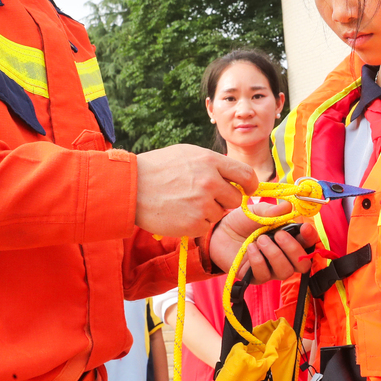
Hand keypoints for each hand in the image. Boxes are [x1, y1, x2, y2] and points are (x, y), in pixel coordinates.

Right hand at [135, 145, 256, 237]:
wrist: (130, 187)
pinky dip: (196, 223)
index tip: (247, 189)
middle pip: (236, 198)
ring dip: (208, 211)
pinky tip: (179, 213)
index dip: (250, 184)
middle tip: (206, 197)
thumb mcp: (187, 153)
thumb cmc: (157, 168)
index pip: (247, 175)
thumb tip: (234, 174)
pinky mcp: (194, 224)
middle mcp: (211, 183)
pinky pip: (206, 226)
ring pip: (220, 213)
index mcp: (211, 161)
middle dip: (225, 199)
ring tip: (185, 202)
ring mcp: (203, 205)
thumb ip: (213, 163)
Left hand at [209, 199, 318, 281]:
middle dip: (293, 249)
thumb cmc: (241, 221)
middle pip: (303, 264)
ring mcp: (270, 269)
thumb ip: (271, 211)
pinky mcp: (255, 277)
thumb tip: (288, 207)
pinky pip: (264, 274)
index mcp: (288, 238)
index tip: (304, 228)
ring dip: (274, 254)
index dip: (310, 237)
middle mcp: (283, 256)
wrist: (218, 232)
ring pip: (285, 272)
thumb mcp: (256, 212)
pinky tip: (250, 248)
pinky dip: (258, 259)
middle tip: (278, 234)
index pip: (308, 243)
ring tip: (260, 239)